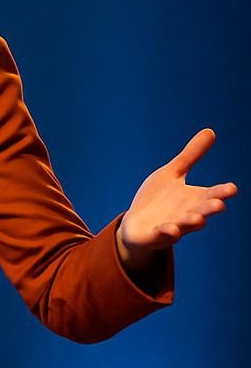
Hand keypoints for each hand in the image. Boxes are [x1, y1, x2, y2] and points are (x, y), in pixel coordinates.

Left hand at [118, 128, 236, 264]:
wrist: (135, 226)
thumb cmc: (158, 200)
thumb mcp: (172, 173)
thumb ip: (191, 156)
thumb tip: (211, 131)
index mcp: (193, 199)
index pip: (211, 195)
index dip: (222, 192)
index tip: (232, 188)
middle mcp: (187, 214)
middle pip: (202, 211)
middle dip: (210, 208)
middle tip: (219, 204)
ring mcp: (172, 226)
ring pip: (185, 226)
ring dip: (191, 222)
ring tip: (197, 219)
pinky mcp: (156, 236)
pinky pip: (163, 235)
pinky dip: (167, 233)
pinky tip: (170, 229)